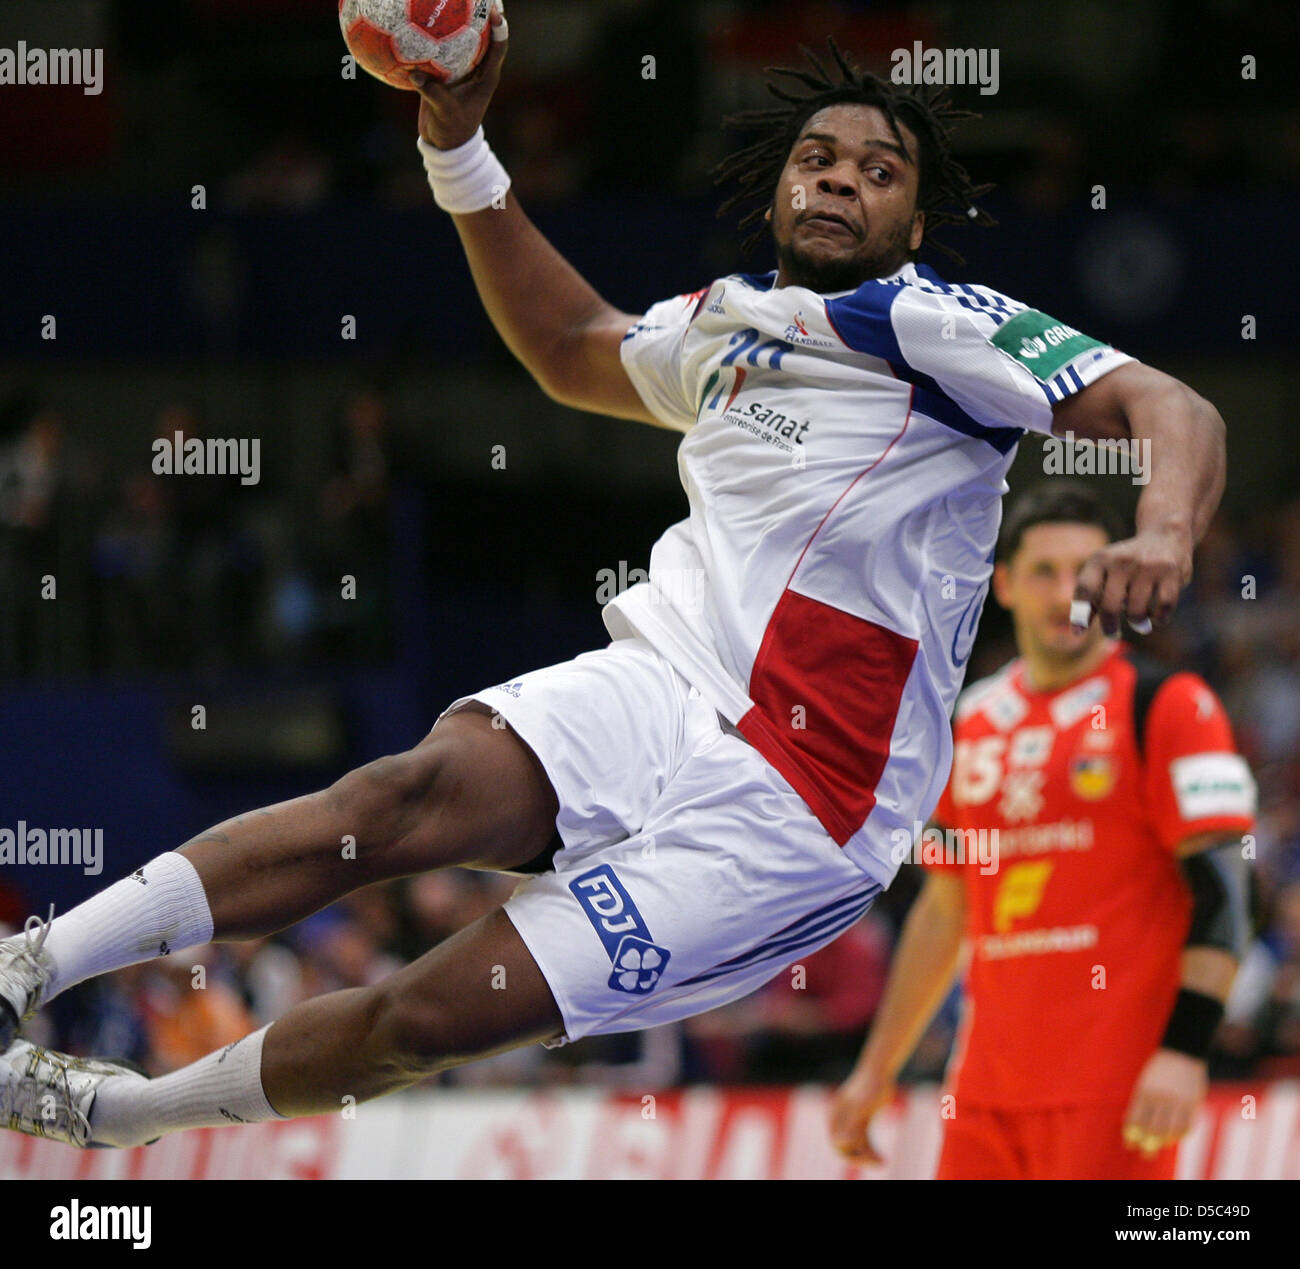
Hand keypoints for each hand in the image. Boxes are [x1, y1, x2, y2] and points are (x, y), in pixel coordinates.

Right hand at [411, 3, 507, 150]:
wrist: (443, 143)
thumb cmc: (451, 131)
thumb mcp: (445, 114)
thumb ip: (434, 94)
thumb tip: (416, 73)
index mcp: (486, 78)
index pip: (498, 49)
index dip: (499, 29)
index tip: (495, 11)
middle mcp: (476, 68)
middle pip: (481, 34)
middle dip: (479, 12)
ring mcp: (460, 67)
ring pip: (460, 37)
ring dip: (456, 18)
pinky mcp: (444, 69)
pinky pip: (439, 46)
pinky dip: (431, 34)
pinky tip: (416, 18)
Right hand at [829, 1067, 894, 1164]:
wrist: (880, 1070)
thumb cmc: (871, 1086)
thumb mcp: (862, 1106)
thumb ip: (851, 1125)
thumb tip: (842, 1144)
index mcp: (834, 1115)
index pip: (837, 1143)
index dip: (850, 1155)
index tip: (867, 1159)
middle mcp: (841, 1120)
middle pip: (846, 1147)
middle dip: (860, 1158)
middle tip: (878, 1163)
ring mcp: (852, 1121)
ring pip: (857, 1146)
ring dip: (868, 1156)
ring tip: (883, 1162)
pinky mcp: (863, 1122)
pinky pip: (865, 1142)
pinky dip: (872, 1151)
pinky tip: (883, 1158)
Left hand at [1072, 526, 1192, 635]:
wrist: (1164, 536)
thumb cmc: (1126, 565)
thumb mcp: (1104, 572)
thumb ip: (1091, 598)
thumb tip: (1078, 632)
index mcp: (1100, 560)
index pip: (1085, 589)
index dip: (1080, 614)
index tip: (1079, 632)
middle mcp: (1121, 561)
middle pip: (1110, 606)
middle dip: (1110, 626)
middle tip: (1112, 633)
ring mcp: (1147, 566)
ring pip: (1136, 610)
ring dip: (1137, 622)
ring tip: (1139, 622)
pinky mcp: (1170, 572)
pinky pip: (1163, 607)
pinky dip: (1159, 618)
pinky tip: (1156, 618)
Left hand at [1122, 1048, 1205, 1156]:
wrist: (1181, 1054)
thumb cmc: (1158, 1070)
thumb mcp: (1144, 1081)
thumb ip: (1139, 1101)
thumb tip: (1129, 1122)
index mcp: (1145, 1090)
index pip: (1136, 1118)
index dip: (1132, 1134)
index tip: (1129, 1143)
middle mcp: (1161, 1097)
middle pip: (1153, 1128)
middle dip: (1147, 1144)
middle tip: (1144, 1153)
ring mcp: (1178, 1101)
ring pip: (1171, 1130)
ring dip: (1164, 1141)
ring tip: (1159, 1145)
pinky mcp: (1193, 1103)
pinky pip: (1187, 1125)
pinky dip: (1180, 1135)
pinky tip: (1174, 1137)